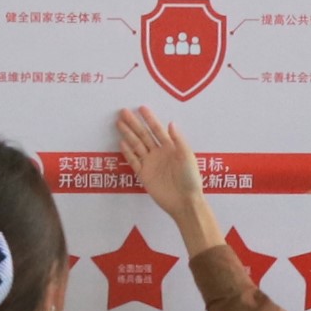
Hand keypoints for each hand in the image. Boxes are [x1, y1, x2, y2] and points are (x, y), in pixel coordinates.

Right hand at [112, 106, 210, 238]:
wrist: (185, 202)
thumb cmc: (190, 179)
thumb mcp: (187, 157)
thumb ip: (178, 140)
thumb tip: (171, 123)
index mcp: (171, 147)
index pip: (158, 130)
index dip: (150, 119)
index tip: (142, 108)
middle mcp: (159, 153)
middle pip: (144, 135)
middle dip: (134, 123)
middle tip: (123, 112)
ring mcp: (151, 164)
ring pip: (137, 145)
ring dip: (128, 134)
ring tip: (119, 123)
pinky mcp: (144, 175)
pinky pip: (134, 161)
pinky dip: (128, 152)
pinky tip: (122, 142)